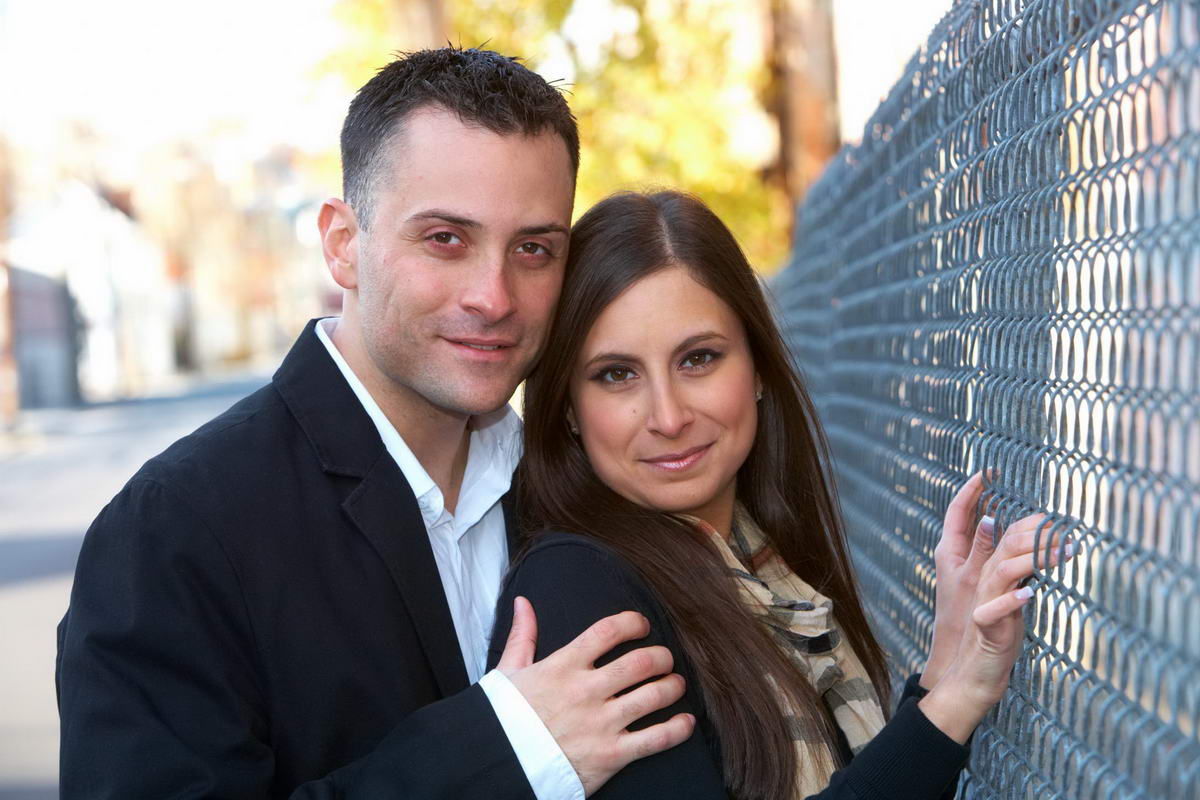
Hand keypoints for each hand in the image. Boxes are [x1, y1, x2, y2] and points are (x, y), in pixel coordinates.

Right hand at [495, 596, 695, 795]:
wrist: (498, 765)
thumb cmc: (504, 718)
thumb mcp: (508, 671)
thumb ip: (522, 635)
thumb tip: (523, 602)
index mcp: (564, 666)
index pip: (610, 630)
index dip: (634, 622)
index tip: (643, 625)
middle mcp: (587, 690)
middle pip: (641, 661)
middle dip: (662, 656)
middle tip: (664, 659)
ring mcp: (602, 723)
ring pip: (654, 696)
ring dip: (673, 687)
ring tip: (675, 685)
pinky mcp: (611, 755)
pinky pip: (656, 739)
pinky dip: (677, 729)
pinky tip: (685, 722)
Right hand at [919, 512, 1075, 742]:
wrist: (976, 671)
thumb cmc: (1000, 632)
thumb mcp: (1013, 597)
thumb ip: (1022, 572)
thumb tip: (1046, 550)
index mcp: (993, 571)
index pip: (1008, 536)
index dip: (1031, 523)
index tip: (1059, 518)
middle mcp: (985, 581)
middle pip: (1006, 546)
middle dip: (1037, 535)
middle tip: (1068, 533)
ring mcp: (983, 602)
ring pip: (1003, 571)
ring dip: (1032, 559)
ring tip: (1061, 555)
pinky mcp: (984, 626)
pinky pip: (993, 610)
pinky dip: (1011, 600)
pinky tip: (1029, 593)